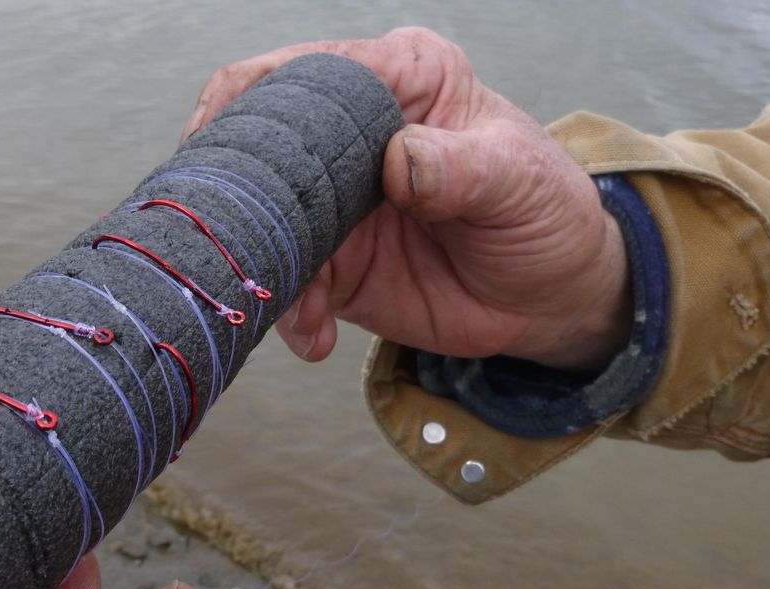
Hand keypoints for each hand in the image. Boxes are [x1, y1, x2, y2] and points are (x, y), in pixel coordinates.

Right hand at [182, 27, 630, 371]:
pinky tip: (316, 336)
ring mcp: (336, 202)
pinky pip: (288, 284)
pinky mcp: (332, 263)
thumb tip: (399, 160)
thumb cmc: (543, 213)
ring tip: (293, 304)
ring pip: (263, 222)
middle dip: (237, 193)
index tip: (219, 146)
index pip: (301, 70)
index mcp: (398, 79)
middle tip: (235, 236)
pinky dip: (291, 314)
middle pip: (258, 144)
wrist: (550, 297)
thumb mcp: (518, 179)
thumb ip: (459, 166)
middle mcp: (354, 134)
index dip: (248, 100)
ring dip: (262, 263)